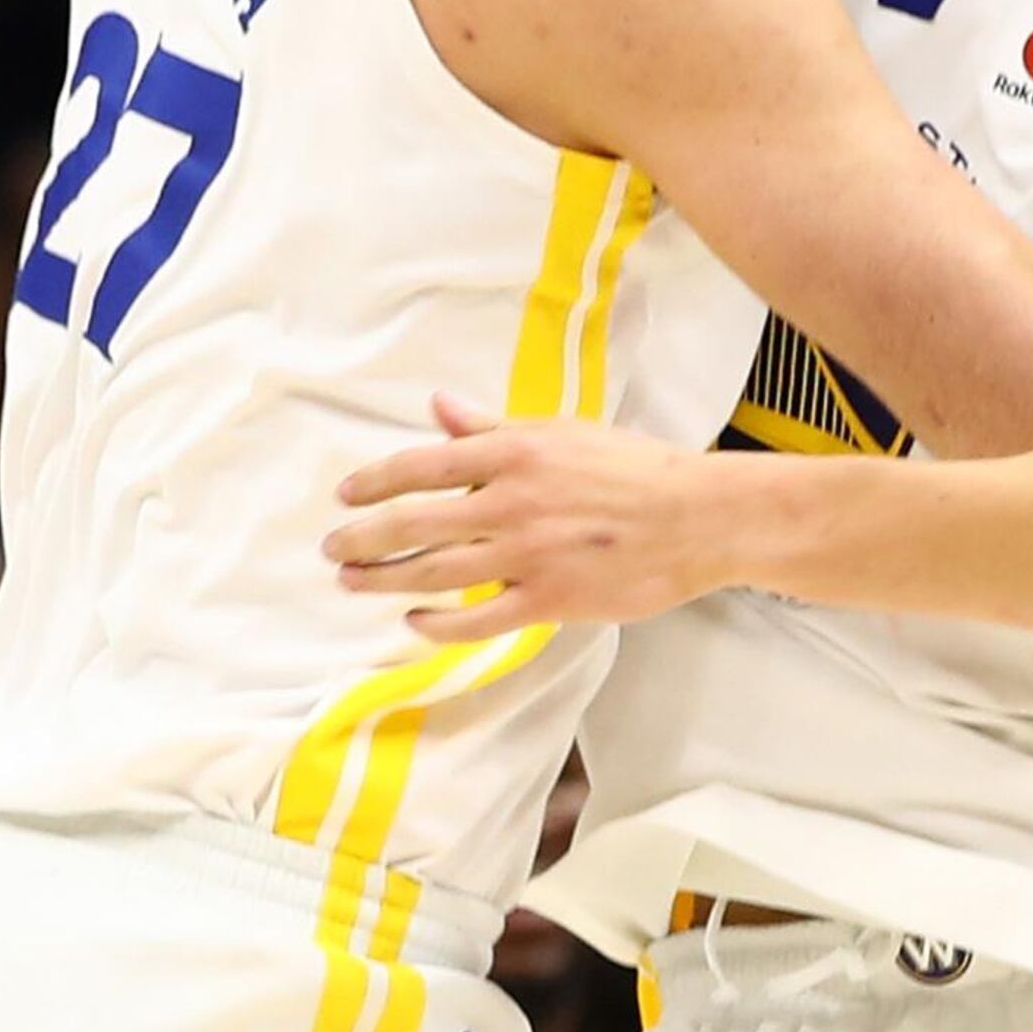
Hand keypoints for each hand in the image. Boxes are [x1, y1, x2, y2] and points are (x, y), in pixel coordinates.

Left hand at [325, 395, 723, 639]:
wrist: (699, 518)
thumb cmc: (637, 468)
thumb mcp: (565, 433)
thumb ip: (496, 429)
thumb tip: (442, 407)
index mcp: (516, 454)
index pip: (422, 467)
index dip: (375, 482)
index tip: (346, 495)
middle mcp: (511, 504)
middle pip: (414, 523)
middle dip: (363, 537)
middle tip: (333, 547)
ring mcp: (527, 556)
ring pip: (433, 573)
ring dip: (382, 579)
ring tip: (352, 581)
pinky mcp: (547, 600)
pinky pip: (475, 620)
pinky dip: (436, 624)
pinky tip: (415, 620)